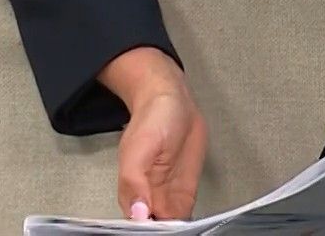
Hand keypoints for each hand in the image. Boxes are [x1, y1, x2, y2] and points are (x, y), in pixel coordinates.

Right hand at [114, 83, 208, 219]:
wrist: (172, 101)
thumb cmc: (153, 118)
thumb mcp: (139, 147)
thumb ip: (135, 183)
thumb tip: (138, 214)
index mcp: (132, 193)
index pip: (138, 225)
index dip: (148, 228)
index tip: (160, 228)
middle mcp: (148, 198)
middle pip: (154, 227)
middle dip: (163, 230)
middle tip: (175, 227)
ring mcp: (167, 196)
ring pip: (170, 225)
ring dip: (177, 228)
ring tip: (184, 228)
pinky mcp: (184, 191)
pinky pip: (185, 215)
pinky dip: (189, 223)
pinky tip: (193, 226)